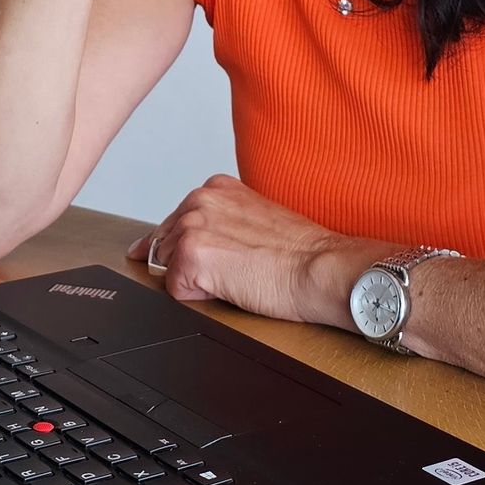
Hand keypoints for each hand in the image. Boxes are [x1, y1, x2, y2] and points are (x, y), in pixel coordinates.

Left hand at [125, 174, 366, 326]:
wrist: (320, 268)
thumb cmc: (299, 252)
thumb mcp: (255, 219)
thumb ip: (221, 222)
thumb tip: (189, 242)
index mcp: (216, 188)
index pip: (176, 223)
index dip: (186, 249)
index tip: (203, 260)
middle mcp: (200, 199)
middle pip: (164, 245)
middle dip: (188, 265)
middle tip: (233, 271)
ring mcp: (193, 225)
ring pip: (168, 266)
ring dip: (195, 279)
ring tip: (236, 276)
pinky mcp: (191, 254)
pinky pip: (175, 288)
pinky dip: (199, 296)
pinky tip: (231, 287)